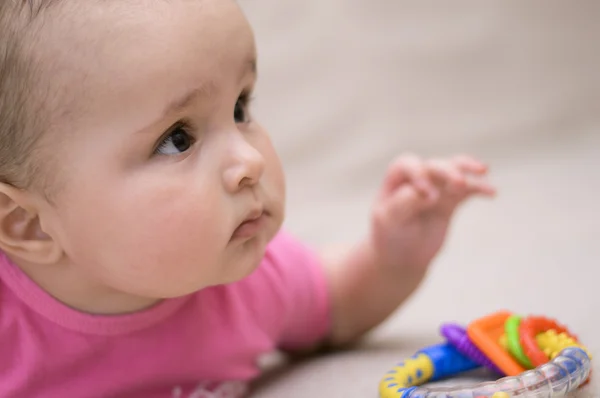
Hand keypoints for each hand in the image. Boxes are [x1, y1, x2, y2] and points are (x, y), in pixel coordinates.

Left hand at [370, 154, 495, 271]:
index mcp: (397, 179)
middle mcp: (418, 178)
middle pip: (435, 166)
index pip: (408, 165)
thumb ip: (405, 203)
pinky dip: (480, 188)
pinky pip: (469, 190)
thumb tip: (431, 192)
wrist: (401, 256)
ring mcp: (436, 188)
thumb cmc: (389, 234)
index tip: (428, 195)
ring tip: (482, 171)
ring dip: (467, 169)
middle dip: (448, 172)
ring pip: (454, 170)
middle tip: (458, 184)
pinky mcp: (451, 201)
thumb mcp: (389, 220)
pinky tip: (492, 192)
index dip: (419, 174)